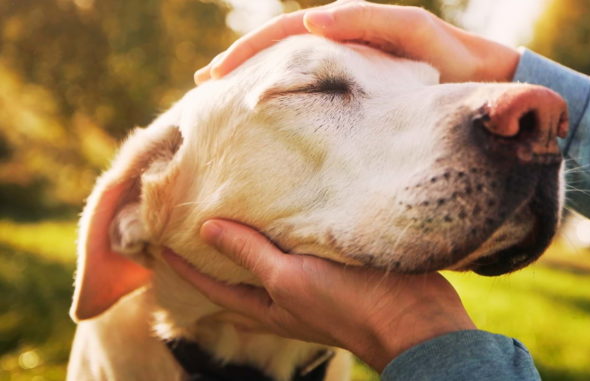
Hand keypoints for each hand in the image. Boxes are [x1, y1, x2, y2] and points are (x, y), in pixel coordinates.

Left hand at [163, 219, 475, 371]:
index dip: (184, 267)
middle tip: (191, 221)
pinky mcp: (336, 263)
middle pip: (239, 273)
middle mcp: (285, 295)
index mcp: (268, 305)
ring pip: (270, 256)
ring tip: (232, 207)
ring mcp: (311, 281)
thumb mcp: (289, 279)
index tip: (158, 242)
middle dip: (214, 252)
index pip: (213, 286)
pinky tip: (286, 205)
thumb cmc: (346, 304)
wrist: (412, 316)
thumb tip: (207, 230)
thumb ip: (251, 254)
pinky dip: (286, 226)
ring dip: (250, 236)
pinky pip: (300, 243)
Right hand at [194, 0, 519, 83]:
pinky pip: (315, 106)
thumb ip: (369, 22)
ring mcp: (349, 81)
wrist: (485, 90)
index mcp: (348, 31)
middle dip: (239, 69)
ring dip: (257, 91)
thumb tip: (314, 21)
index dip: (248, 52)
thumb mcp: (414, 33)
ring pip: (292, 82)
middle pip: (278, 56)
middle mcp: (342, 53)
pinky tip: (270, 132)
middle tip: (204, 91)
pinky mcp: (361, 107)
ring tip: (224, 112)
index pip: (285, 35)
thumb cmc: (453, 58)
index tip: (215, 76)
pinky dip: (289, 112)